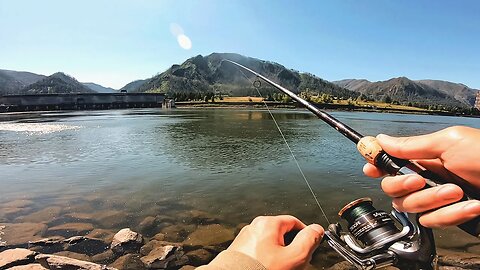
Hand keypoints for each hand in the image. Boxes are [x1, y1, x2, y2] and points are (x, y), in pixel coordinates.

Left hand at [227, 215, 323, 269]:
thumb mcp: (294, 257)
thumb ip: (308, 241)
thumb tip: (316, 229)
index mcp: (268, 223)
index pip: (294, 222)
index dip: (305, 234)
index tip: (310, 246)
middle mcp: (255, 226)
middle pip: (282, 232)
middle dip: (291, 246)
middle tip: (295, 262)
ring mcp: (245, 238)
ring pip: (270, 243)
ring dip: (279, 254)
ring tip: (281, 267)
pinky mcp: (239, 250)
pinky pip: (258, 250)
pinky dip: (266, 258)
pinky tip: (268, 267)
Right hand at [363, 126, 479, 227]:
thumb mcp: (450, 142)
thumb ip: (412, 145)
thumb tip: (380, 139)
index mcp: (424, 156)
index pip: (389, 161)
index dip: (375, 164)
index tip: (371, 167)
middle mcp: (426, 178)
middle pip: (391, 187)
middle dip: (404, 185)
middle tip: (420, 180)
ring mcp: (436, 199)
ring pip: (410, 207)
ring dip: (434, 200)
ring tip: (458, 191)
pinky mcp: (448, 217)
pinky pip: (433, 221)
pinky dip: (452, 215)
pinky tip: (472, 205)